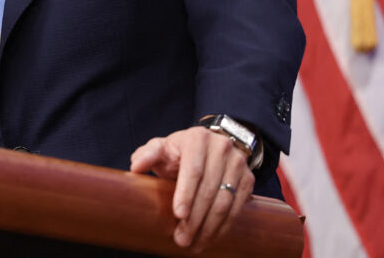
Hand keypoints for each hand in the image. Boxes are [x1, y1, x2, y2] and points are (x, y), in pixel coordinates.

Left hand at [130, 126, 253, 250]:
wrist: (209, 147)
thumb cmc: (178, 151)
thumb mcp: (161, 148)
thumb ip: (147, 155)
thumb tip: (136, 167)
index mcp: (197, 138)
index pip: (193, 170)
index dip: (186, 194)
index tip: (178, 215)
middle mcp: (221, 148)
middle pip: (209, 189)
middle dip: (195, 218)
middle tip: (182, 239)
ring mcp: (237, 163)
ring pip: (224, 201)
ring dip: (209, 226)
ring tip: (195, 244)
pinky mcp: (248, 178)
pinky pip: (237, 206)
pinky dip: (224, 225)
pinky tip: (211, 237)